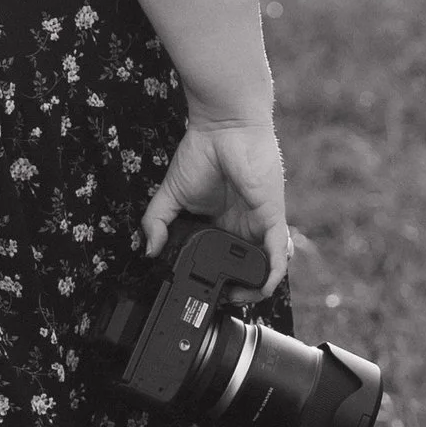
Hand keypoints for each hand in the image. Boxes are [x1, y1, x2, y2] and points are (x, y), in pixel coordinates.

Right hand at [139, 119, 288, 290]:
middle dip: (238, 290)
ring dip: (257, 289)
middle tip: (220, 300)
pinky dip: (271, 275)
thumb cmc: (201, 152)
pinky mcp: (271, 217)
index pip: (224, 259)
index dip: (217, 279)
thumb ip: (156, 221)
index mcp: (222, 223)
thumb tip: (147, 250)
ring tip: (238, 297)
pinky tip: (260, 288)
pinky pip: (278, 254)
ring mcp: (259, 224)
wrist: (223, 126)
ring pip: (267, 267)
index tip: (204, 293)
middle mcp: (243, 227)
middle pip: (246, 269)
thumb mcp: (170, 193)